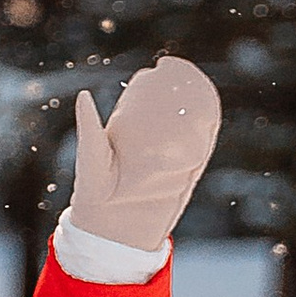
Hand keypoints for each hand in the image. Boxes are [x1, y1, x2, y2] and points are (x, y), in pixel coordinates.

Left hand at [69, 56, 220, 256]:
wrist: (111, 230)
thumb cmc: (95, 191)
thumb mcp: (92, 156)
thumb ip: (89, 129)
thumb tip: (84, 95)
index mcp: (132, 137)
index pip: (151, 107)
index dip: (160, 86)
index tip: (165, 67)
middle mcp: (154, 146)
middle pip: (175, 115)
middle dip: (185, 94)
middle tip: (187, 76)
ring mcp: (172, 160)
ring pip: (191, 130)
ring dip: (199, 111)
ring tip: (201, 90)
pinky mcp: (186, 176)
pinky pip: (201, 152)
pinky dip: (207, 134)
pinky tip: (211, 119)